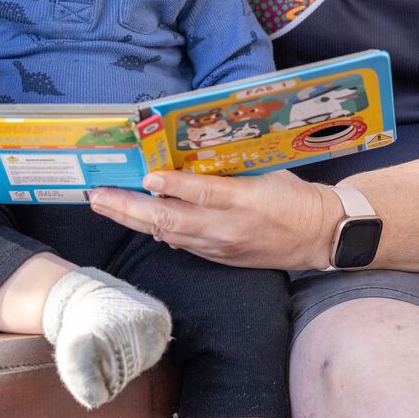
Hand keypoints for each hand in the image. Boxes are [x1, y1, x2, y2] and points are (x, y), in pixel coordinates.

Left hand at [88, 168, 342, 270]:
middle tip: (98, 196)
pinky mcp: (220, 258)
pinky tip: (139, 220)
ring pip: (167, 234)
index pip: (201, 191)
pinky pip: (181, 244)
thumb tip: (189, 159)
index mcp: (244, 199)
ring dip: (133, 221)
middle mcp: (227, 227)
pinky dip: (158, 230)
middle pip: (169, 218)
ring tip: (106, 205)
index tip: (144, 175)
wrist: (320, 236)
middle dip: (128, 208)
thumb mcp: (266, 173)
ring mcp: (221, 246)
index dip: (170, 184)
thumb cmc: (295, 196)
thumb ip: (228, 170)